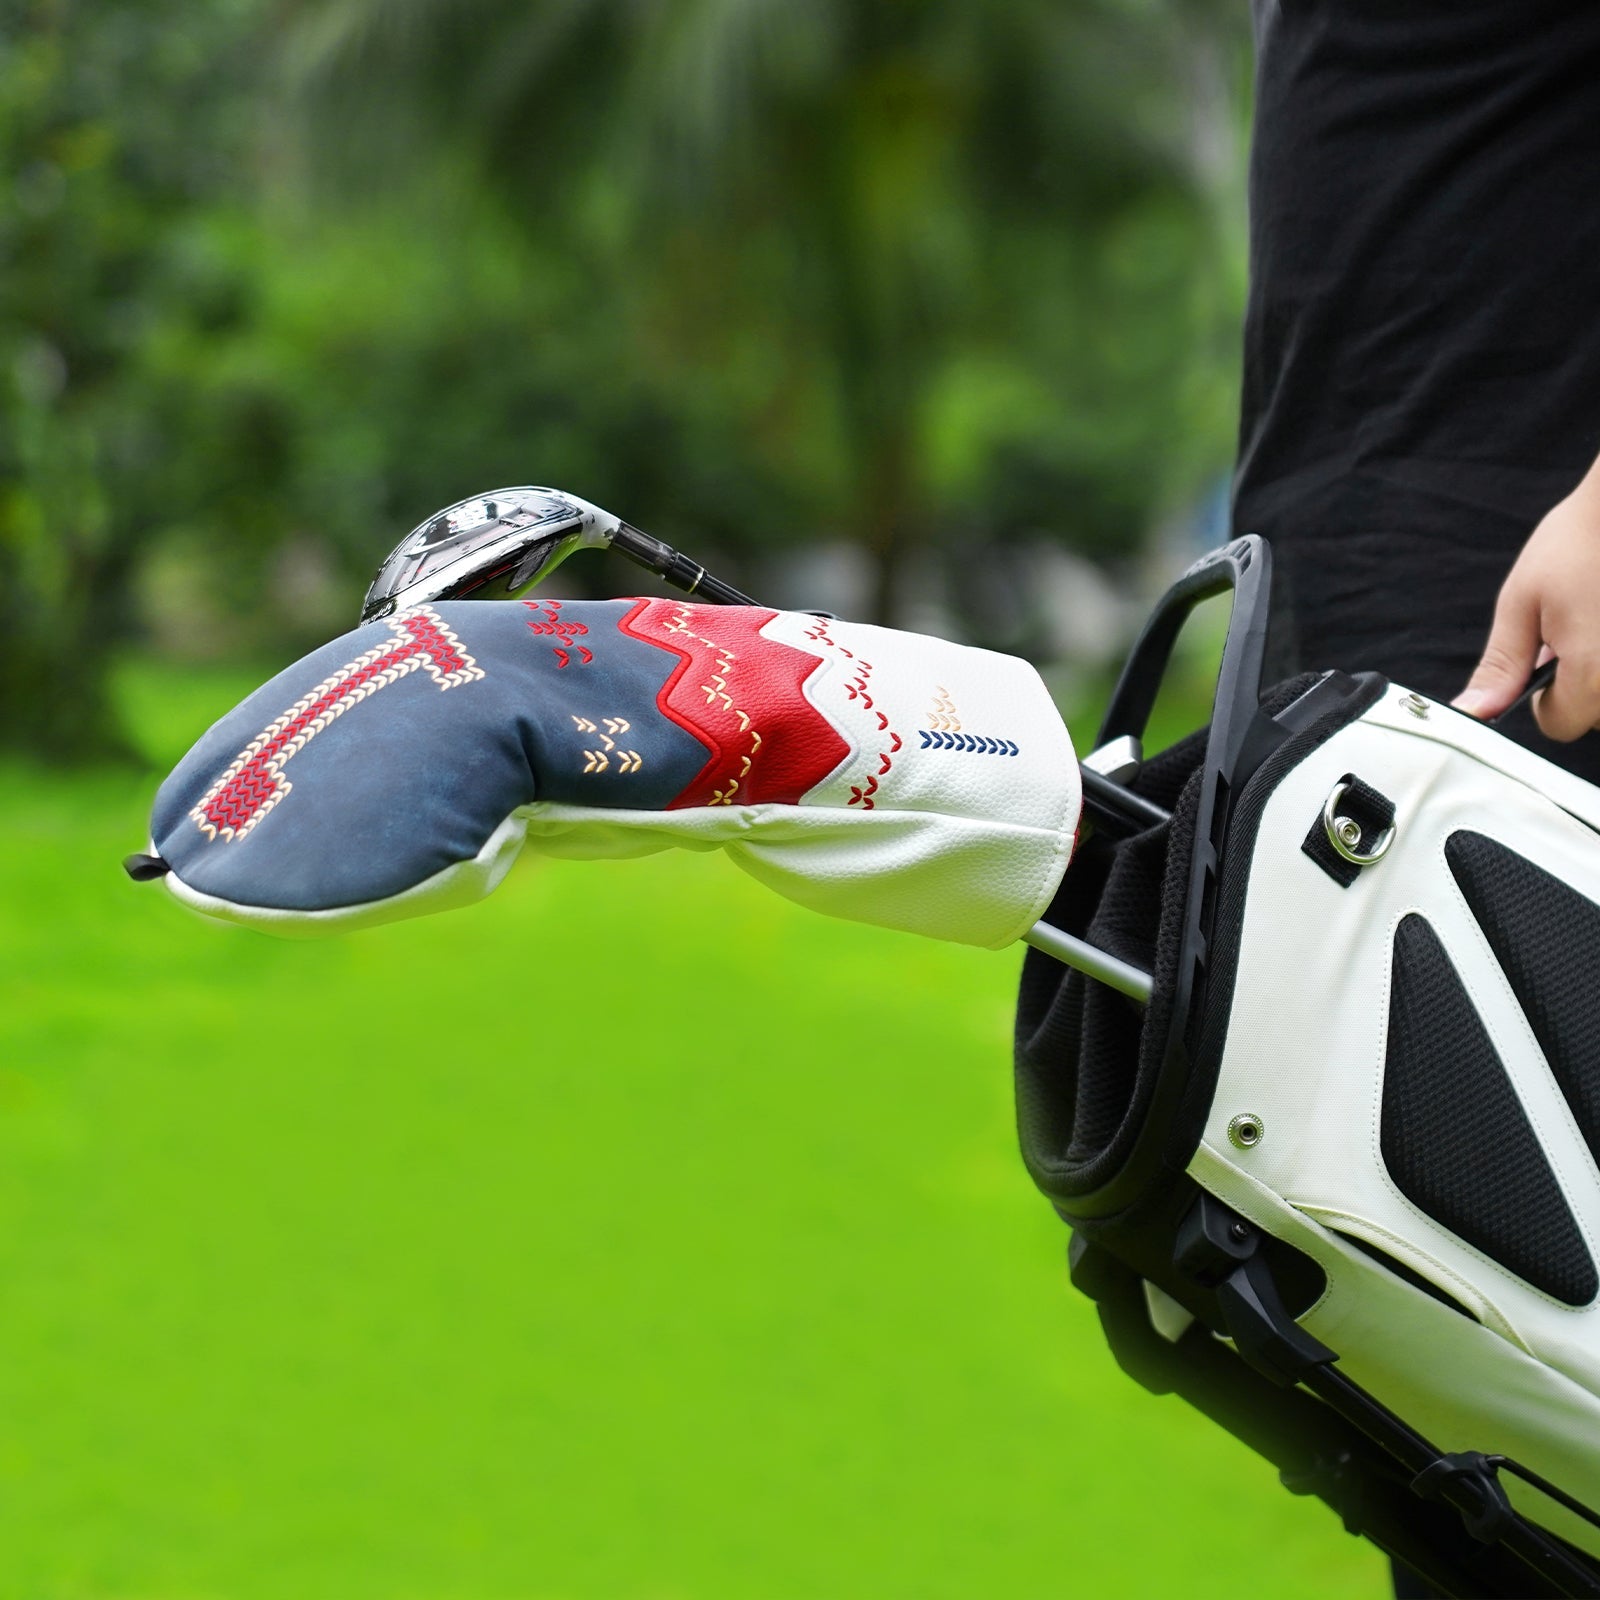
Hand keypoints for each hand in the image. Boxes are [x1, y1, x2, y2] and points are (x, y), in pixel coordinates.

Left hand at [1454, 470, 1599, 738]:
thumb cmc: (1579, 539)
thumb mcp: (1523, 602)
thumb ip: (1501, 665)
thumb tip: (1473, 711)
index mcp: (1595, 673)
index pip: (1561, 727)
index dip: (1543, 702)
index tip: (1545, 665)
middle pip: (1597, 716)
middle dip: (1582, 687)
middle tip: (1578, 634)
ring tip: (1596, 622)